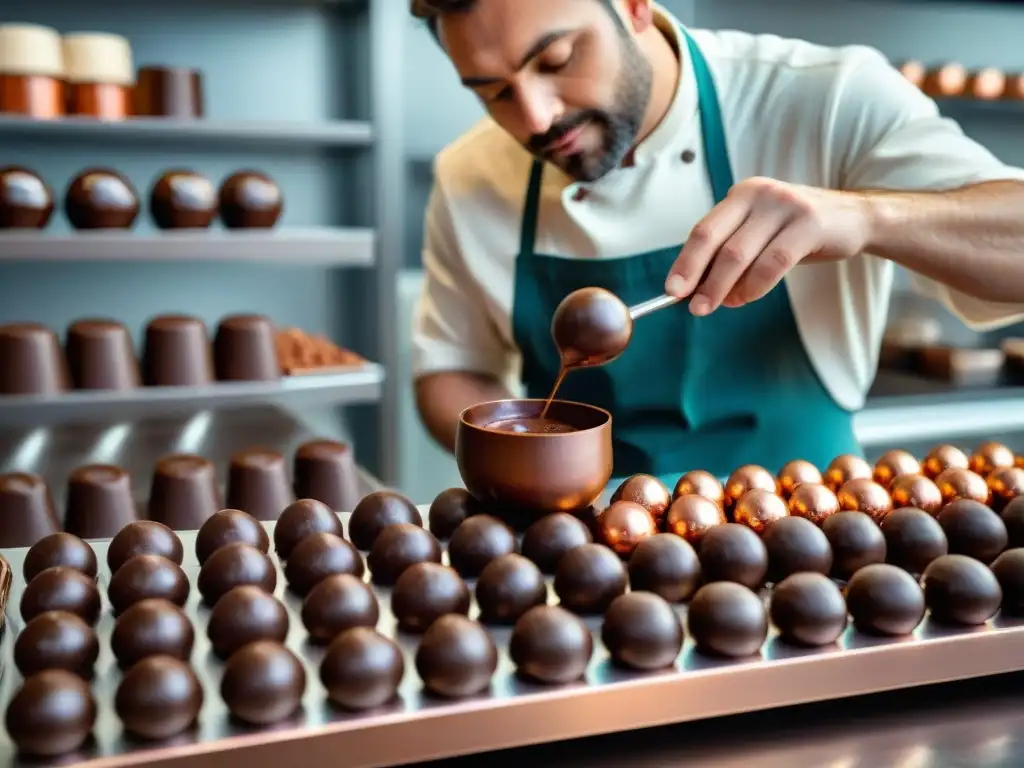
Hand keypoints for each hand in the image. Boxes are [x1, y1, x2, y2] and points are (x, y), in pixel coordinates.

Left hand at [665, 177, 872, 315]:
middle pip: (715, 241)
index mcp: (741, 195)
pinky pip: (772, 262)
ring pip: (740, 254)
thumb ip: (730, 255)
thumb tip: (694, 290)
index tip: (671, 291)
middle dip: (698, 278)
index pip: (702, 231)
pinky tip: (746, 298)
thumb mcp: (761, 235)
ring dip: (723, 287)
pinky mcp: (809, 222)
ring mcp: (785, 205)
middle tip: (692, 307)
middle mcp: (759, 193)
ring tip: (717, 306)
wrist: (855, 218)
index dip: (684, 262)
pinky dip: (755, 286)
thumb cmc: (799, 233)